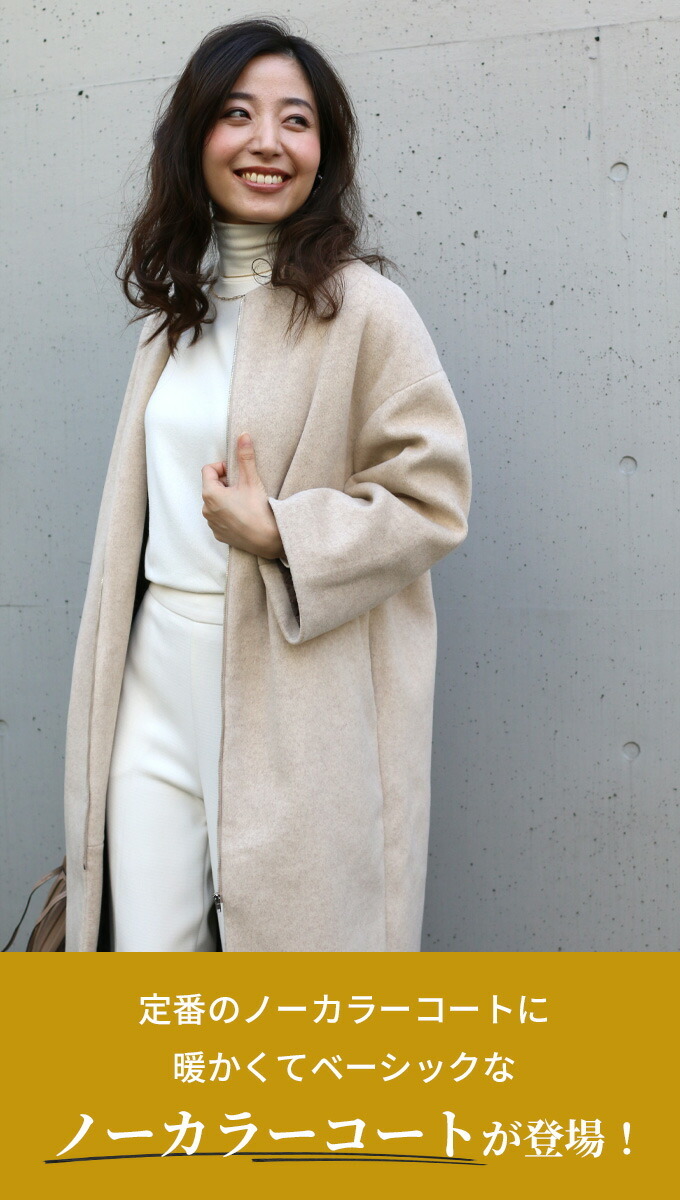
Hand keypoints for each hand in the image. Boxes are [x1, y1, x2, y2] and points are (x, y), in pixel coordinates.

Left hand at [201, 433, 284, 558]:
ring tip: (245, 502)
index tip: (237, 473)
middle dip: (226, 483)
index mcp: (210, 494)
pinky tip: (243, 516)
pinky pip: (219, 518)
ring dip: (227, 498)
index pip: (208, 470)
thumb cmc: (259, 510)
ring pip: (215, 502)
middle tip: (244, 487)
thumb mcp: (252, 480)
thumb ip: (245, 457)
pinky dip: (228, 513)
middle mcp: (206, 509)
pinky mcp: (218, 534)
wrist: (269, 540)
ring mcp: (211, 524)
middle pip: (212, 486)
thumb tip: (243, 436)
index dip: (222, 467)